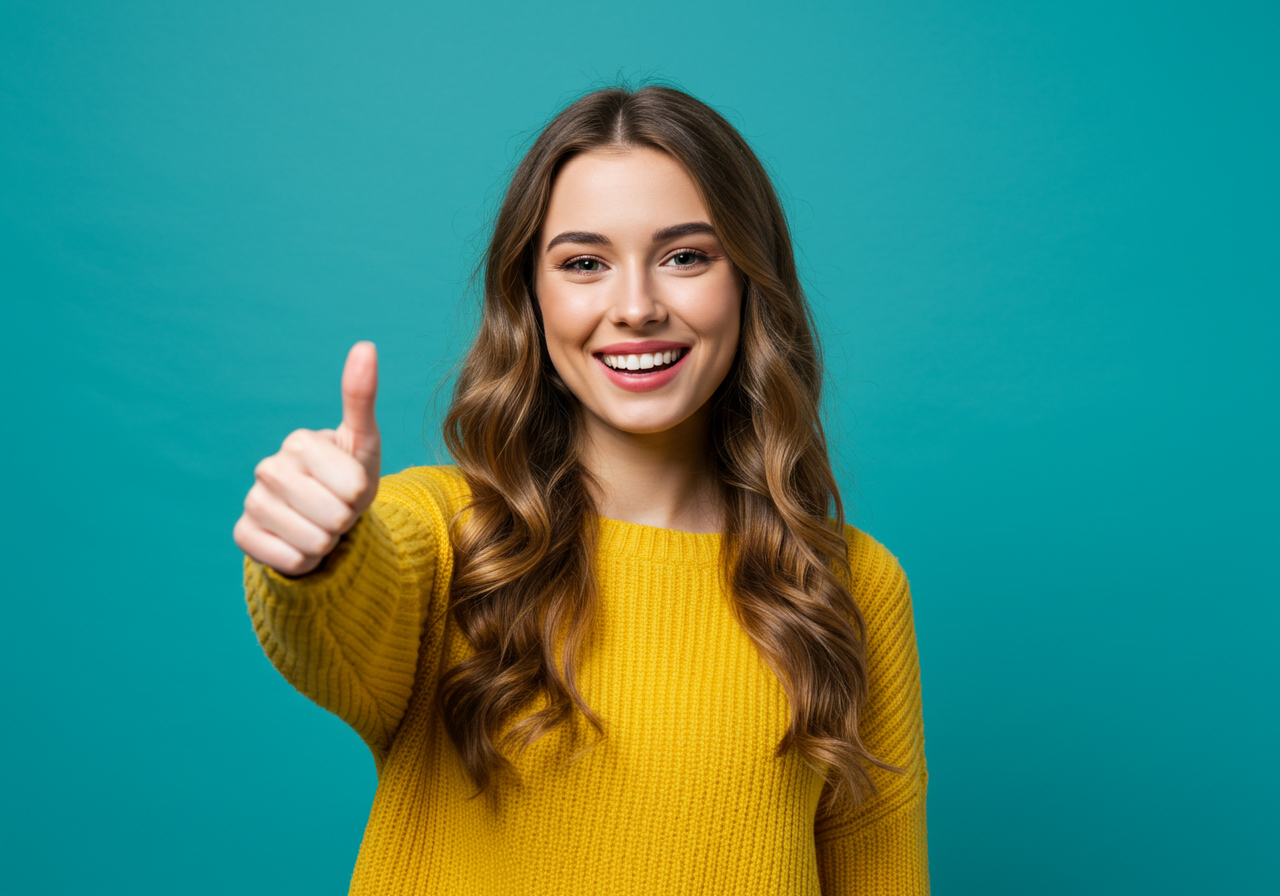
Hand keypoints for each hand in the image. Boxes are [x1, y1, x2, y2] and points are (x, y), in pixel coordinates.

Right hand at [233, 342, 381, 575]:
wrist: (320, 518)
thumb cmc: (347, 476)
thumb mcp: (364, 442)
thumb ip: (361, 397)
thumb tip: (365, 344)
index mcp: (299, 441)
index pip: (354, 488)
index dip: (362, 497)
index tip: (350, 487)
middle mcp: (268, 467)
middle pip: (335, 517)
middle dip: (345, 521)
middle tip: (336, 509)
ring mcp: (252, 501)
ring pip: (314, 543)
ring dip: (327, 542)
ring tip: (320, 524)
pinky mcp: (242, 534)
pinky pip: (290, 562)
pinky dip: (304, 561)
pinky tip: (298, 542)